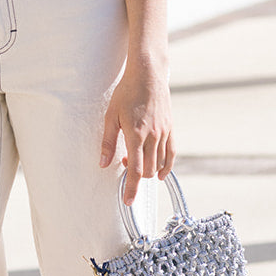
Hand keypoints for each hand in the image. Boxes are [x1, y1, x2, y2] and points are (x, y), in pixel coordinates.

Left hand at [100, 63, 174, 204]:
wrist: (148, 75)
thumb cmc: (126, 93)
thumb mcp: (111, 116)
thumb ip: (108, 142)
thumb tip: (103, 163)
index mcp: (136, 134)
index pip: (134, 169)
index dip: (131, 188)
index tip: (128, 201)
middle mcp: (153, 136)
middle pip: (148, 169)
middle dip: (136, 176)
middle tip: (124, 164)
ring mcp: (164, 133)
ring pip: (160, 163)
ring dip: (149, 170)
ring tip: (137, 162)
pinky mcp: (171, 129)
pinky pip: (171, 153)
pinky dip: (166, 165)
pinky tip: (159, 171)